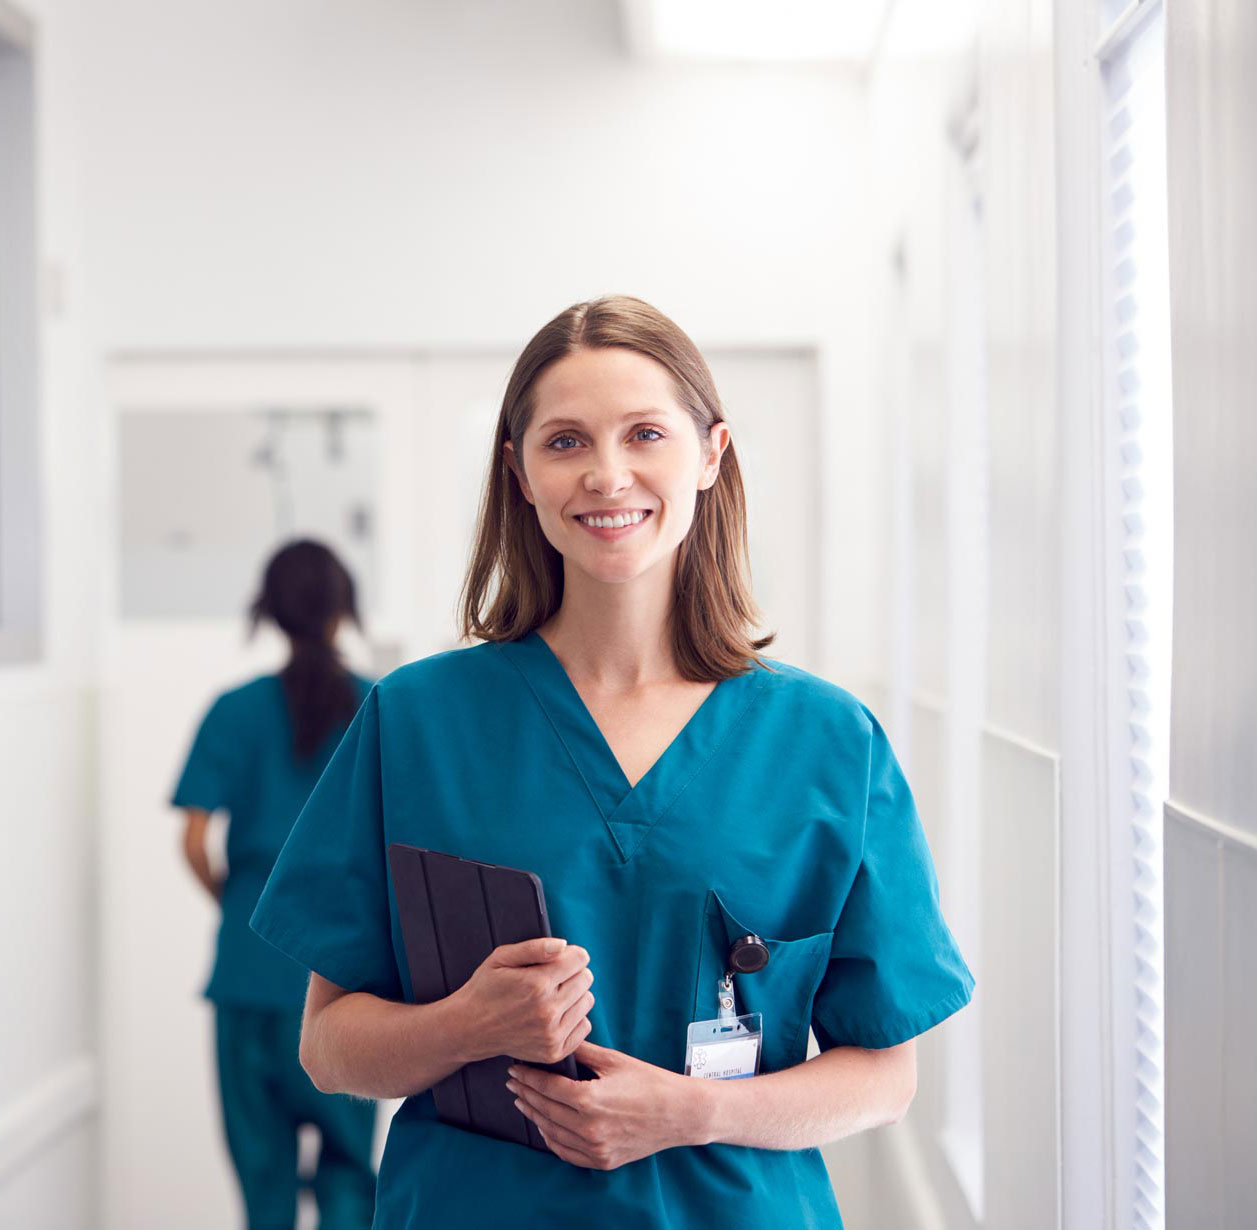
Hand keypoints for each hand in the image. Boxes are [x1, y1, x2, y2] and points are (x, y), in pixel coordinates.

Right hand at [453, 938, 594, 1064]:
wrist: (469, 1028)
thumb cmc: (485, 989)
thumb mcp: (501, 958)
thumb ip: (534, 947)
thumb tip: (563, 945)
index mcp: (536, 984)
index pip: (580, 959)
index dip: (570, 954)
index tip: (559, 959)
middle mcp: (548, 1010)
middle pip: (586, 979)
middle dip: (572, 973)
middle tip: (552, 978)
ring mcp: (552, 1034)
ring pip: (587, 1001)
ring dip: (574, 995)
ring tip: (551, 996)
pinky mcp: (554, 1051)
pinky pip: (584, 1026)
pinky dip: (574, 1018)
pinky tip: (555, 1014)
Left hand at [506, 1041, 704, 1169]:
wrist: (678, 1113)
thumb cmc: (649, 1082)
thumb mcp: (615, 1061)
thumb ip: (583, 1052)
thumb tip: (560, 1041)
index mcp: (590, 1100)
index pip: (547, 1088)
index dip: (528, 1078)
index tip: (515, 1070)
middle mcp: (589, 1128)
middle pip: (545, 1110)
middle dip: (525, 1094)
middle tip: (513, 1082)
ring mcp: (595, 1148)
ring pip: (552, 1133)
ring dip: (534, 1116)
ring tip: (523, 1101)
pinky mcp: (602, 1160)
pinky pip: (567, 1152)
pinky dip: (551, 1139)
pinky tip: (544, 1126)